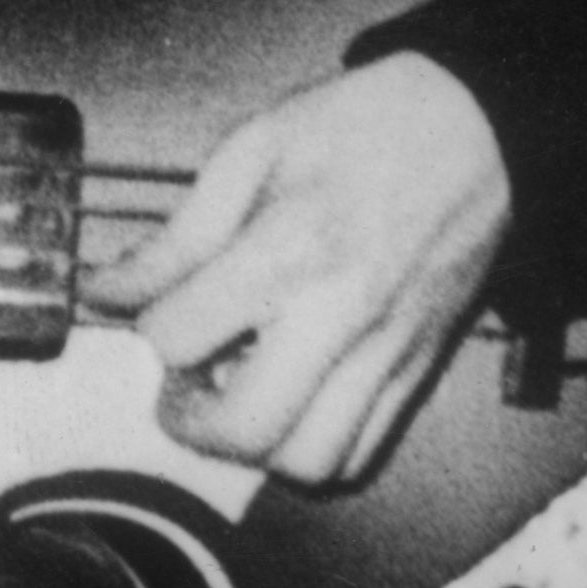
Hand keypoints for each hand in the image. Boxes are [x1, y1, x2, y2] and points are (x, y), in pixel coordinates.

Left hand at [84, 52, 510, 486]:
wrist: (477, 129)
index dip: (142, 327)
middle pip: (245, 427)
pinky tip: (290, 400)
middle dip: (188, 420)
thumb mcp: (251, 148)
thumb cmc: (357, 127)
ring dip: (253, 447)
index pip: (179, 335)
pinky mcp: (421, 372)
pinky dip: (310, 449)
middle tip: (178, 383)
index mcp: (287, 249)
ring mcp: (388, 354)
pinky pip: (361, 453)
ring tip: (236, 394)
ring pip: (308, 460)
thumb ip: (180, 234)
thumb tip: (109, 292)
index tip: (140, 308)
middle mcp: (340, 317)